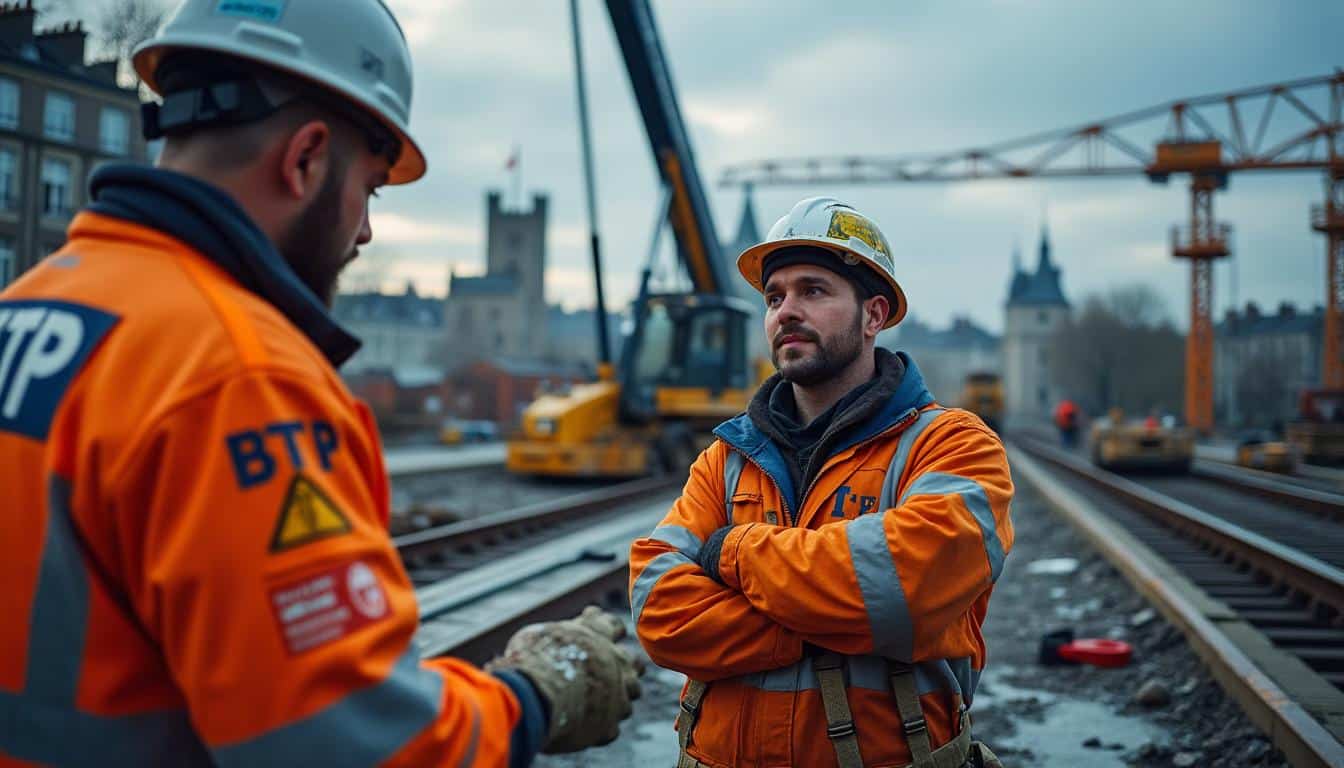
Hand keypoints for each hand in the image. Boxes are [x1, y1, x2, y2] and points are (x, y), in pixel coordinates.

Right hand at [486, 606, 642, 752]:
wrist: (536, 694)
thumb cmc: (533, 659)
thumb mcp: (542, 633)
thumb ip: (561, 635)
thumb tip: (563, 633)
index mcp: (597, 634)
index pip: (612, 625)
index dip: (609, 629)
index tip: (604, 632)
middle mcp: (615, 662)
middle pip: (634, 663)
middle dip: (626, 666)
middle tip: (611, 670)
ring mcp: (617, 695)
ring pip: (630, 696)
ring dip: (618, 698)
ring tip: (600, 702)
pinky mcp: (608, 726)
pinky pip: (611, 728)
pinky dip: (600, 728)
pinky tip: (585, 727)